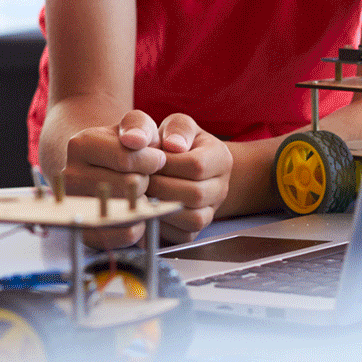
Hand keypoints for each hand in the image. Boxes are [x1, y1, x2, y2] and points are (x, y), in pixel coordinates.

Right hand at [63, 110, 172, 248]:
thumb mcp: (134, 125)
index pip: (126, 159)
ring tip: (140, 192)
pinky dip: (140, 224)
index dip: (152, 160)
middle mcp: (71, 176)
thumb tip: (135, 140)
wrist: (101, 167)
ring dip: (144, 202)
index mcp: (80, 145)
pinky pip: (125, 234)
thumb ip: (139, 125)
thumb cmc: (125, 146)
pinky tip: (137, 211)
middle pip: (129, 185)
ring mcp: (76, 205)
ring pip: (128, 210)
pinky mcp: (86, 232)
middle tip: (145, 176)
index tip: (155, 158)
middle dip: (147, 180)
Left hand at [144, 113, 231, 243]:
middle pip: (196, 194)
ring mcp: (211, 211)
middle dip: (161, 186)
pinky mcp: (196, 230)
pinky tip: (148, 209)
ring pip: (193, 219)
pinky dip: (162, 225)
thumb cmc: (176, 142)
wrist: (181, 164)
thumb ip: (176, 128)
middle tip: (140, 179)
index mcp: (220, 158)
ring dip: (162, 207)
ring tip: (143, 194)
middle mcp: (221, 188)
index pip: (197, 165)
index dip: (168, 164)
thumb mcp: (177, 125)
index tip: (149, 158)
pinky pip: (183, 236)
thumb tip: (173, 145)